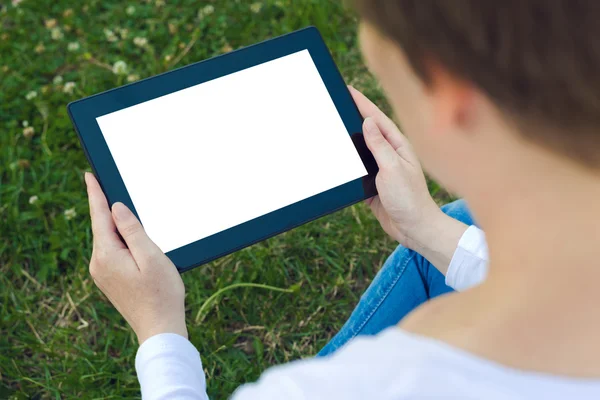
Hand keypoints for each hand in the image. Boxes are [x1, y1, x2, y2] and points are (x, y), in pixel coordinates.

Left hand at [85, 172, 186, 343]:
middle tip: (109, 185)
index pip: (99, 217)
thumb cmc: (161, 293)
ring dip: (117, 226)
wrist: (160, 328)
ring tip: (128, 212)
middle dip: (108, 208)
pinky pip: (112, 252)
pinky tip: (132, 239)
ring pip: (108, 240)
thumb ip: (133, 230)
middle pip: (102, 228)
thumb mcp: (151, 256)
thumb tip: (116, 209)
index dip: (95, 194)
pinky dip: (120, 241)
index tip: (89, 175)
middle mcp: (98, 264)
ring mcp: (102, 274)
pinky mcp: (110, 280)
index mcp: (107, 255)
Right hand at [350, 87, 439, 244]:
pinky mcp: (373, 184)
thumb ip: (379, 145)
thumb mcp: (392, 168)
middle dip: (354, 115)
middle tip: (338, 101)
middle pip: (369, 131)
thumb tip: (368, 122)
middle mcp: (390, 155)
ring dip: (349, 139)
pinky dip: (348, 163)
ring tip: (334, 124)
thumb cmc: (409, 199)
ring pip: (362, 149)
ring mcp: (382, 169)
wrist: (414, 229)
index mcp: (399, 146)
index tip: (349, 90)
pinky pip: (358, 169)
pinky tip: (338, 158)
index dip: (363, 103)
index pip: (377, 119)